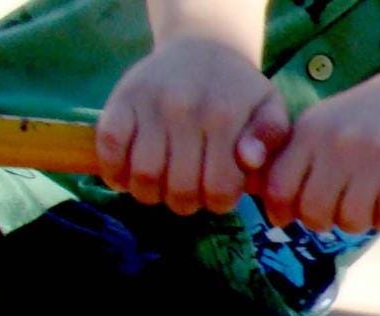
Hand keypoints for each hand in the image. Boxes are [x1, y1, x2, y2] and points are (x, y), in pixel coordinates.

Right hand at [96, 36, 288, 214]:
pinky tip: (128, 174)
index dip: (217, 202)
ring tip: (161, 185)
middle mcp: (186, 111)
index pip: (218, 190)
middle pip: (179, 191)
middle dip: (185, 203)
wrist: (203, 47)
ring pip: (144, 177)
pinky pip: (110, 148)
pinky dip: (114, 171)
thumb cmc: (239, 92)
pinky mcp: (121, 101)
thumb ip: (270, 138)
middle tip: (188, 192)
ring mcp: (150, 106)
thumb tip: (249, 160)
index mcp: (224, 118)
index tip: (217, 193)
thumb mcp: (270, 109)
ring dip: (150, 194)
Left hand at [263, 74, 379, 232]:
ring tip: (368, 203)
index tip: (300, 212)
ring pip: (352, 221)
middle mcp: (339, 140)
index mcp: (309, 131)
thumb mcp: (318, 130)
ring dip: (360, 223)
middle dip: (326, 222)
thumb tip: (275, 216)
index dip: (285, 212)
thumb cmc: (359, 125)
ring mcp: (376, 151)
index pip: (278, 189)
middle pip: (314, 213)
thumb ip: (290, 165)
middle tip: (340, 210)